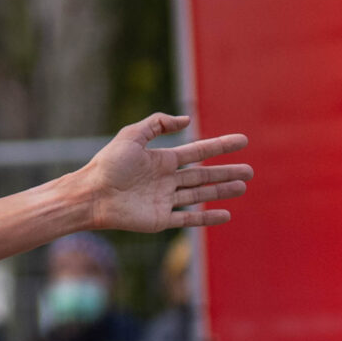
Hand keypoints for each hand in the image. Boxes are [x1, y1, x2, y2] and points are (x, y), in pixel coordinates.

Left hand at [81, 113, 251, 233]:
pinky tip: (226, 215)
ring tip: (243, 187)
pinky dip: (207, 218)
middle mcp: (165, 180)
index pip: (198, 152)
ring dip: (222, 192)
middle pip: (203, 175)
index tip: (242, 141)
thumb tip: (186, 120)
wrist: (90, 195)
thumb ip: (157, 124)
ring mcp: (164, 201)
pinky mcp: (159, 220)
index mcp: (161, 160)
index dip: (220, 146)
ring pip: (199, 195)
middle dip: (227, 173)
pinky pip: (188, 220)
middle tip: (250, 171)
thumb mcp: (131, 136)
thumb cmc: (107, 165)